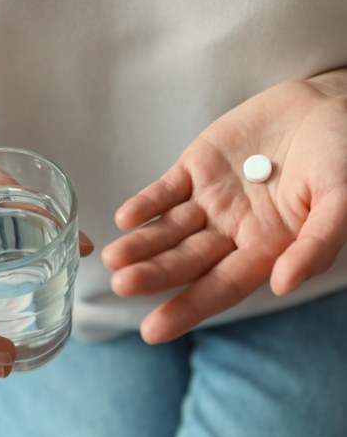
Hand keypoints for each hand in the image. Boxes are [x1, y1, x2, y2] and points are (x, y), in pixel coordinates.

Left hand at [103, 69, 346, 343]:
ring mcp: (210, 200)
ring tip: (114, 257)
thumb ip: (317, 243)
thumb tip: (284, 285)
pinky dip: (147, 203)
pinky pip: (166, 189)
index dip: (188, 308)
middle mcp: (231, 230)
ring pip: (169, 228)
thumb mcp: (342, 200)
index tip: (153, 330)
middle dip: (154, 274)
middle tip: (121, 286)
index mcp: (264, 248)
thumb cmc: (340, 156)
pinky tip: (125, 218)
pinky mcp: (196, 168)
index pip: (220, 287)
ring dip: (141, 243)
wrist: (323, 106)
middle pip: (186, 260)